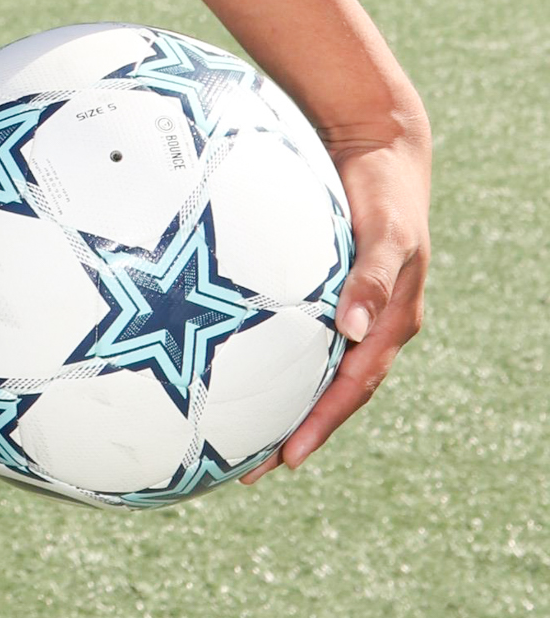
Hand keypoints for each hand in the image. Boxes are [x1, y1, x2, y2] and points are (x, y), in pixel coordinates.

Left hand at [240, 115, 430, 482]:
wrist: (377, 147)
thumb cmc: (386, 191)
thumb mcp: (389, 233)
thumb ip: (374, 278)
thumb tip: (351, 329)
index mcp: (388, 325)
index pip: (353, 388)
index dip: (322, 424)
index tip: (287, 457)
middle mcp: (366, 325)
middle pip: (330, 392)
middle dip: (295, 432)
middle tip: (251, 470)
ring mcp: (344, 308)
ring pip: (310, 367)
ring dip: (280, 400)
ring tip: (234, 434)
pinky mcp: (322, 288)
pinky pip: (294, 330)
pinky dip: (269, 352)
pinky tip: (228, 359)